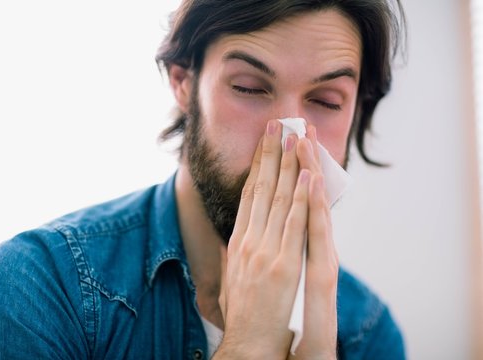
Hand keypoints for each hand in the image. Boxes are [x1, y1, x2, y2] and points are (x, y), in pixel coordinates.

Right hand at [214, 120, 337, 358]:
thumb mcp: (229, 280)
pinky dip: (302, 197)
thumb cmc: (242, 316)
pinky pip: (295, 224)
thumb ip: (229, 256)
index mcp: (237, 242)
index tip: (265, 143)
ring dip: (289, 165)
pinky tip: (307, 174)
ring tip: (296, 135)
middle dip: (272, 153)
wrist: (246, 345)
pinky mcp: (285, 265)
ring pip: (280, 199)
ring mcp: (266, 251)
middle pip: (262, 188)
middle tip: (280, 124)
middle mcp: (249, 241)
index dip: (258, 166)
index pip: (249, 195)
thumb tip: (226, 239)